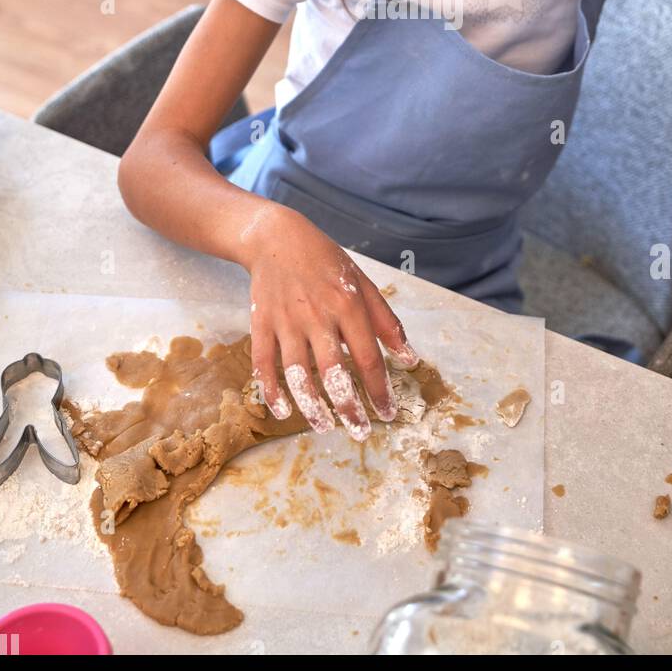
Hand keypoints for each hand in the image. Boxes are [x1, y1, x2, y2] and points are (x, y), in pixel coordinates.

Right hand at [241, 202, 418, 440]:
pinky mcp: (261, 324)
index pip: (368, 358)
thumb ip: (387, 323)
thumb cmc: (326, 263)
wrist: (277, 238)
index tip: (387, 414)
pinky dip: (271, 391)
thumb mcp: (363, 284)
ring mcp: (286, 321)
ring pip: (297, 374)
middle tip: (360, 432)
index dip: (380, 390)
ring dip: (311, 406)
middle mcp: (317, 315)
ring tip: (325, 427)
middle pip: (334, 372)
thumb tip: (410, 359)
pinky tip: (282, 410)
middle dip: (348, 408)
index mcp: (348, 305)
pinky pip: (263, 364)